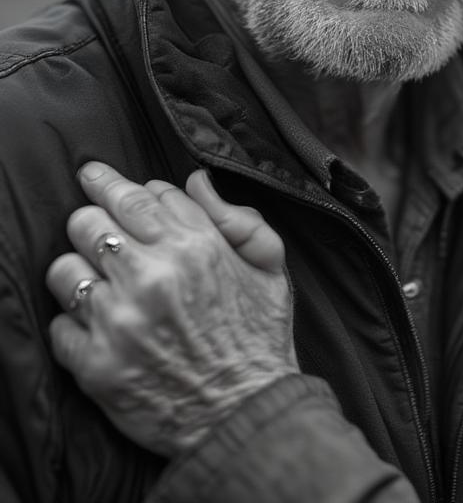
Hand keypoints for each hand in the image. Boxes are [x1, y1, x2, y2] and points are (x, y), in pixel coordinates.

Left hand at [46, 162, 298, 456]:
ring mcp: (119, 319)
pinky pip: (59, 322)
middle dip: (93, 218)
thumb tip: (195, 181)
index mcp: (196, 246)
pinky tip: (100, 326)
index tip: (112, 186)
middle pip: (89, 219)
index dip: (126, 188)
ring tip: (98, 280)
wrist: (245, 413)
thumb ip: (238, 218)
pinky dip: (74, 321)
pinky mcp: (94, 363)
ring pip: (64, 267)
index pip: (140, 193)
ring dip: (79, 269)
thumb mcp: (270, 267)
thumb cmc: (259, 337)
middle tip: (98, 226)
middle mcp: (152, 275)